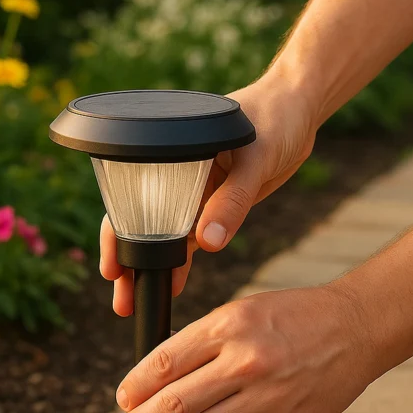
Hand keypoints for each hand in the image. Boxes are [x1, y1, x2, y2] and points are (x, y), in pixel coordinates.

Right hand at [100, 72, 316, 315]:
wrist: (299, 109)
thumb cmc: (274, 116)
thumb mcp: (255, 157)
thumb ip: (233, 200)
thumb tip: (208, 243)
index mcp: (172, 154)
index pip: (132, 197)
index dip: (119, 235)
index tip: (113, 269)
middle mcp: (176, 174)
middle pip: (143, 223)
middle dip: (130, 263)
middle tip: (122, 301)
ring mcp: (195, 191)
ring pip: (165, 236)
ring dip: (154, 269)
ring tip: (137, 303)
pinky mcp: (216, 203)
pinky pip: (192, 236)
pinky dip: (182, 261)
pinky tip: (174, 285)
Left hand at [110, 282, 374, 412]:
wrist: (356, 329)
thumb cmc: (296, 315)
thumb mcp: (244, 310)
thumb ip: (204, 341)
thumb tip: (158, 375)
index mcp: (229, 325)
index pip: (167, 360)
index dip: (136, 385)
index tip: (122, 399)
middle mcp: (244, 361)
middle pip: (177, 400)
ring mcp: (263, 396)